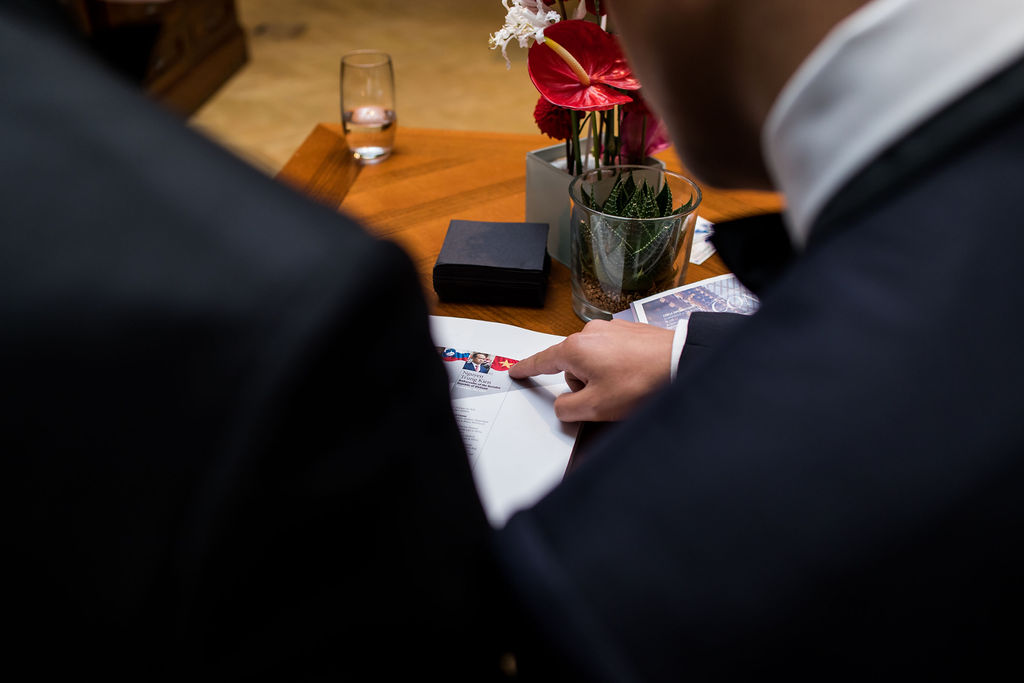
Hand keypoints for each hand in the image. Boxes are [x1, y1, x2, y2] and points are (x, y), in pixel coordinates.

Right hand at [510, 319, 674, 421]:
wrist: (681, 363)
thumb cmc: (641, 382)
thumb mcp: (595, 407)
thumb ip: (567, 409)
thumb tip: (563, 405)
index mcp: (575, 349)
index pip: (542, 361)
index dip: (527, 369)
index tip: (516, 371)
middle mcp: (590, 333)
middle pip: (572, 367)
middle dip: (583, 386)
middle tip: (607, 397)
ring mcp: (611, 330)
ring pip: (593, 362)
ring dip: (602, 378)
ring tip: (627, 387)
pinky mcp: (629, 332)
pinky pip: (612, 355)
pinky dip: (618, 369)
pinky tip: (635, 377)